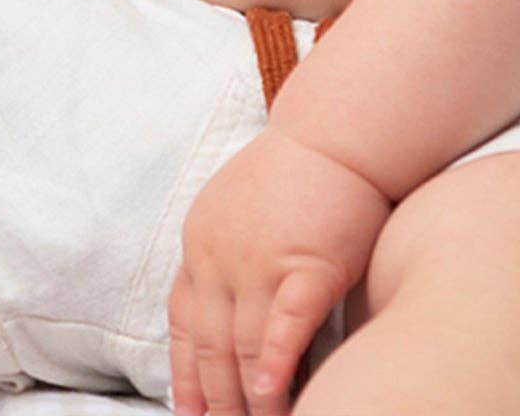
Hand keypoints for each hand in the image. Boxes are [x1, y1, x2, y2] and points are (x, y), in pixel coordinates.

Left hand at [168, 125, 391, 415]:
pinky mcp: (307, 263)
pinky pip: (284, 325)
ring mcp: (259, 260)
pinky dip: (276, 366)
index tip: (187, 415)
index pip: (181, 323)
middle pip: (210, 346)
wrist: (339, 132)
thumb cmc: (297, 174)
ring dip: (249, 401)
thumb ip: (226, 261)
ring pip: (244, 348)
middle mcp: (219, 255)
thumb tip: (225, 318)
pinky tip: (273, 395)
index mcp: (200, 243)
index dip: (184, 375)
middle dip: (215, 401)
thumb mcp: (236, 211)